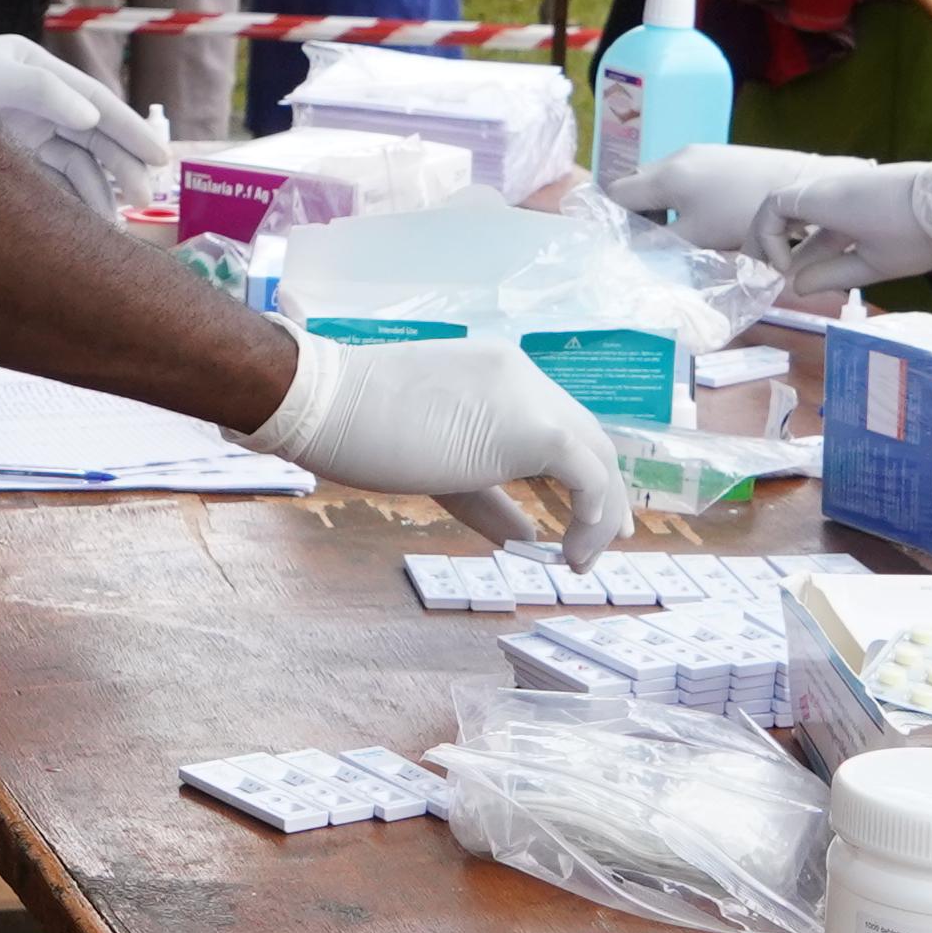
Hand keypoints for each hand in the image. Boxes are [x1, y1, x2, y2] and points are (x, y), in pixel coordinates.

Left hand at [0, 31, 173, 217]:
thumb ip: (41, 91)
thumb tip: (89, 117)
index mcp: (42, 71)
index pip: (97, 102)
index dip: (131, 130)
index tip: (159, 157)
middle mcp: (41, 103)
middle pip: (94, 137)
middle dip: (122, 166)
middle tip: (144, 197)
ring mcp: (27, 132)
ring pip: (78, 164)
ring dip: (100, 190)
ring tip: (115, 222)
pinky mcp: (12, 160)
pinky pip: (53, 183)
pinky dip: (72, 203)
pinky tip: (86, 226)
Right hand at [247, 331, 633, 563]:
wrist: (323, 401)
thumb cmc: (359, 430)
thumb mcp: (438, 464)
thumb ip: (488, 497)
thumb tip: (529, 538)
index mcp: (499, 373)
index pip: (561, 420)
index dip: (581, 471)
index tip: (587, 516)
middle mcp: (523, 375)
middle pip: (590, 436)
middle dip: (607, 494)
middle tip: (608, 542)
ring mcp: (529, 397)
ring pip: (597, 455)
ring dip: (602, 512)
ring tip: (585, 559)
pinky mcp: (530, 428)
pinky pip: (587, 476)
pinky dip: (592, 515)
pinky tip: (573, 551)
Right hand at [636, 141, 872, 244]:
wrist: (797, 184)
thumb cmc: (743, 213)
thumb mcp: (696, 237)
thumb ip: (658, 244)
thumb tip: (628, 252)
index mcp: (664, 176)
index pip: (616, 192)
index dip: (612, 219)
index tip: (621, 243)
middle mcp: (675, 157)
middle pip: (635, 182)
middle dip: (634, 212)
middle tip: (647, 242)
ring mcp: (698, 152)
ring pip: (659, 178)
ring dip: (657, 204)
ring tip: (674, 232)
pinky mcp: (717, 155)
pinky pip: (681, 174)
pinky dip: (678, 196)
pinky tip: (699, 216)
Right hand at [742, 147, 931, 301]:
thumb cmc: (913, 235)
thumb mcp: (872, 264)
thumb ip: (829, 275)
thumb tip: (796, 286)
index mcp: (823, 200)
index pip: (771, 209)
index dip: (767, 240)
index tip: (783, 270)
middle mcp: (831, 187)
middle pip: (786, 208)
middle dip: (776, 241)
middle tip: (772, 272)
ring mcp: (851, 186)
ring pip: (812, 213)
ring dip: (802, 242)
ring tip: (802, 276)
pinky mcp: (870, 190)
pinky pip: (833, 211)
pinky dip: (824, 234)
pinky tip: (830, 261)